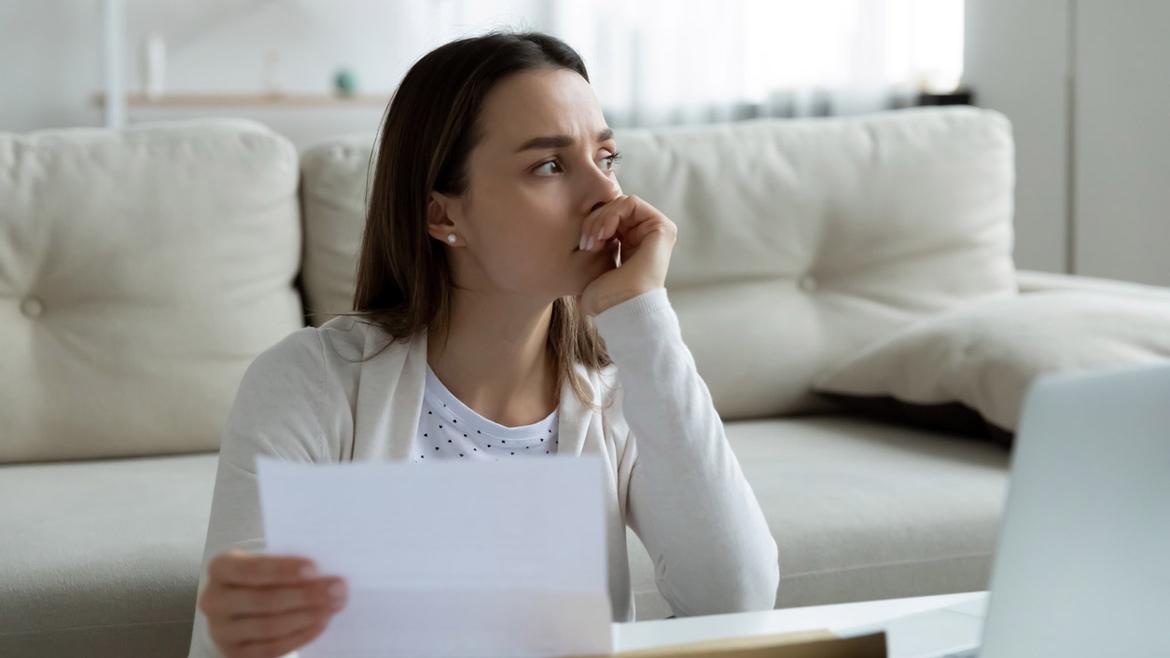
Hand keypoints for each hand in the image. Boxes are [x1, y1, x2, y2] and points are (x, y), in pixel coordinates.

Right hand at [198, 549, 346, 657]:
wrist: (241, 601)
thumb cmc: (262, 574)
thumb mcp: (267, 559)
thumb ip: (288, 564)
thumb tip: (326, 571)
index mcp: (220, 567)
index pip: (251, 569)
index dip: (283, 569)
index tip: (315, 568)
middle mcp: (214, 600)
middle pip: (263, 601)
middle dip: (305, 595)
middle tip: (337, 589)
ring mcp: (222, 630)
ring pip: (269, 627)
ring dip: (307, 616)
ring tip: (333, 606)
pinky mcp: (235, 652)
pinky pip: (271, 648)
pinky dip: (300, 635)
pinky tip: (321, 623)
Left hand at [576, 194, 677, 316]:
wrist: (620, 310)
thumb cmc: (603, 296)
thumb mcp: (593, 261)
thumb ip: (594, 238)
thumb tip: (580, 217)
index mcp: (631, 243)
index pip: (608, 214)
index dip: (592, 222)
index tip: (583, 245)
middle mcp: (645, 235)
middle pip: (613, 206)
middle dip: (594, 220)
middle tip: (585, 243)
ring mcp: (655, 231)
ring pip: (619, 202)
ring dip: (600, 219)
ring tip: (592, 242)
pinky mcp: (662, 227)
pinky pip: (631, 203)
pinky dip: (611, 214)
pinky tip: (603, 235)